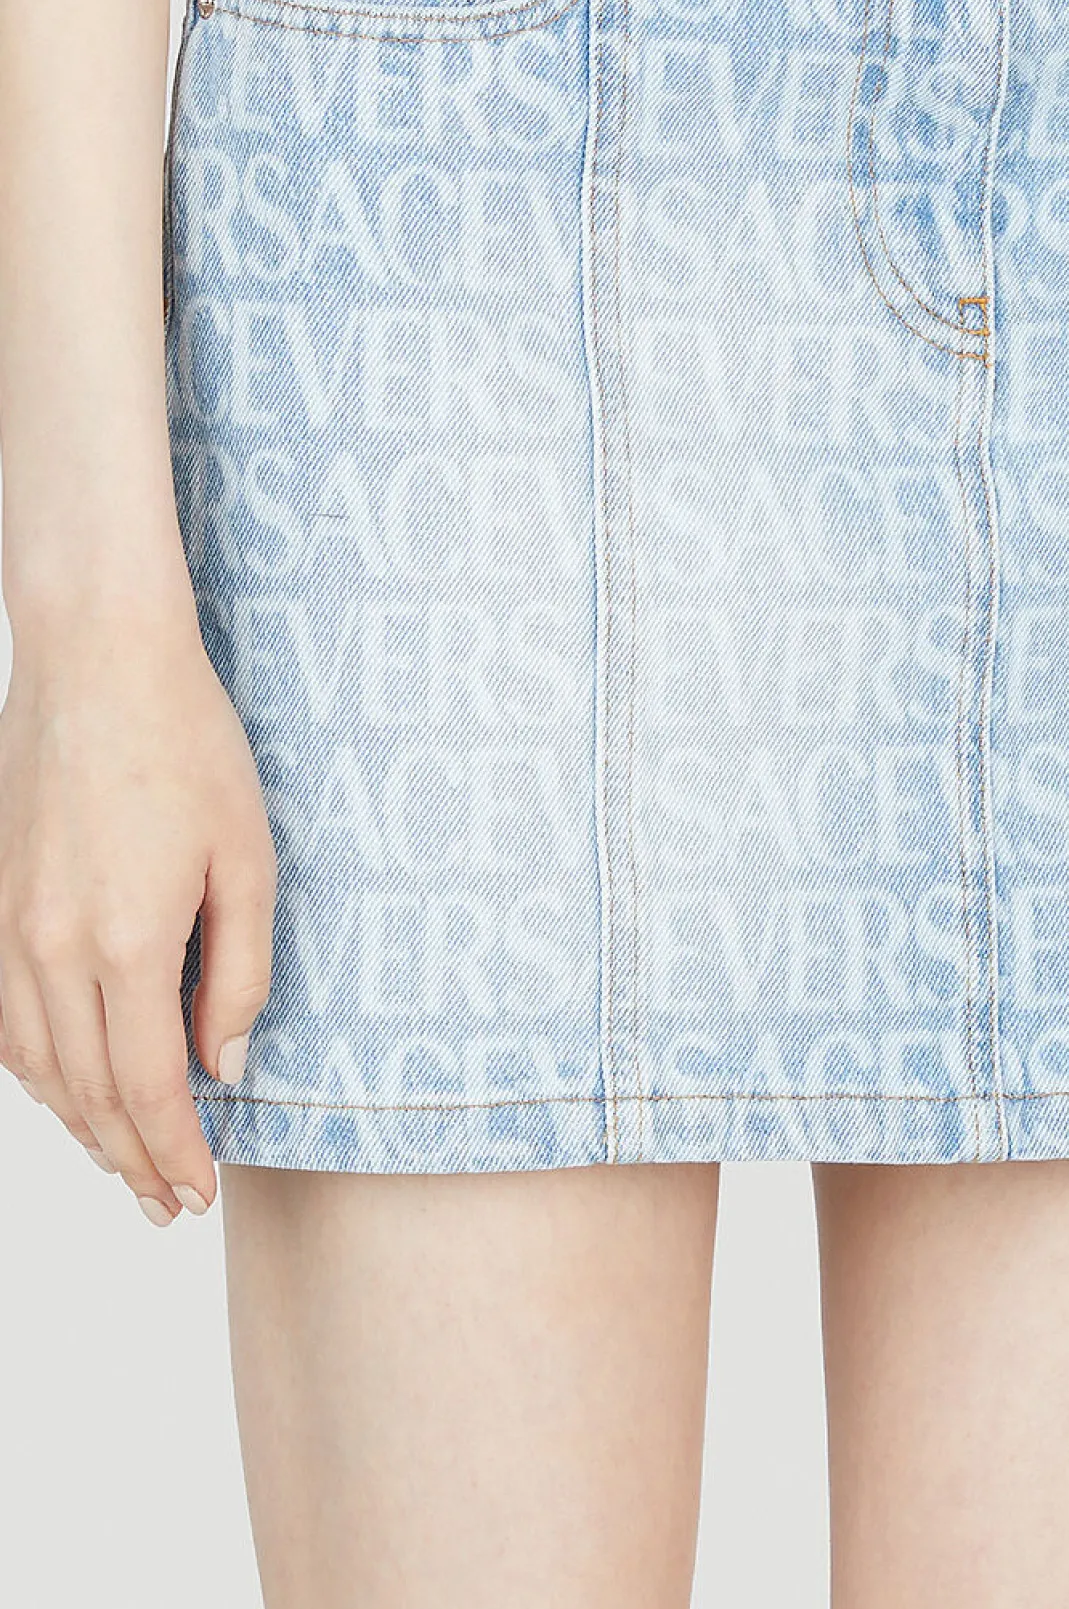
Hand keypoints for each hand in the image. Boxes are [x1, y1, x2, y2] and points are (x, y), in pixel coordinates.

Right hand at [0, 611, 276, 1223]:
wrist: (98, 661)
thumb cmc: (187, 745)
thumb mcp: (248, 857)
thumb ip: (238, 972)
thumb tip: (226, 1067)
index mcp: (127, 943)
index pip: (150, 1089)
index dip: (173, 1154)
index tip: (196, 1195)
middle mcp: (53, 950)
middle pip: (88, 1094)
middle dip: (130, 1160)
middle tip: (165, 1203)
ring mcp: (10, 929)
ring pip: (38, 1066)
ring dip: (80, 1125)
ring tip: (123, 1160)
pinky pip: (8, 1019)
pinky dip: (38, 1071)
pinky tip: (69, 1084)